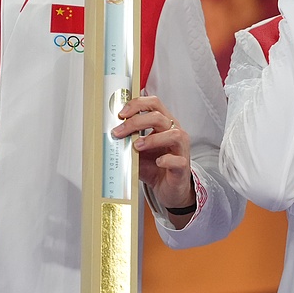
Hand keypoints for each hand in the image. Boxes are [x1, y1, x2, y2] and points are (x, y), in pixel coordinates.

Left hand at [112, 95, 195, 224]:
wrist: (167, 188)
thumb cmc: (154, 166)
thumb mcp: (139, 151)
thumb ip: (129, 140)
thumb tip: (110, 134)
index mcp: (164, 124)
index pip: (154, 104)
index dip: (137, 104)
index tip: (121, 114)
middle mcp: (175, 132)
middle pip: (159, 116)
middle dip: (136, 122)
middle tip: (119, 132)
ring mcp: (181, 148)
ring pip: (174, 134)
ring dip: (152, 139)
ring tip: (137, 146)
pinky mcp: (182, 166)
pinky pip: (178, 159)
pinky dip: (166, 160)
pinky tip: (158, 162)